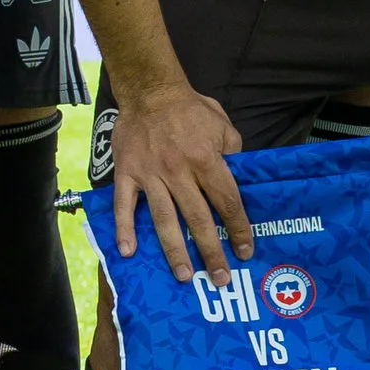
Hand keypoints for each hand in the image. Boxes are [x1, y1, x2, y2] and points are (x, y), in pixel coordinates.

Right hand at [102, 87, 251, 282]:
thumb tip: (239, 177)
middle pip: (198, 218)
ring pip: (163, 219)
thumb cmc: (189, 108)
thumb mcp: (222, 124)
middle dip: (211, 251)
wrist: (149, 90)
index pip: (226, 201)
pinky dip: (125, 228)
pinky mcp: (127, 172)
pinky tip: (128, 252)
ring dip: (174, 250)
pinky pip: (124, 205)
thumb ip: (232, 152)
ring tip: (184, 276)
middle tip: (219, 279)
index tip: (245, 250)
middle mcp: (178, 170)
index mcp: (206, 159)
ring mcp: (150, 174)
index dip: (238, 228)